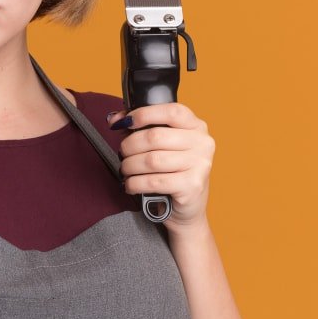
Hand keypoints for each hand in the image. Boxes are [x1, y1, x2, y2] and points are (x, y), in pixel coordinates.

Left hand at [107, 104, 214, 231]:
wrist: (187, 207)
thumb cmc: (172, 171)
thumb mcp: (162, 145)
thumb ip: (140, 127)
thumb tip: (115, 119)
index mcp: (196, 126)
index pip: (171, 111)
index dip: (144, 114)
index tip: (126, 122)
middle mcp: (202, 143)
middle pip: (155, 137)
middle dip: (130, 146)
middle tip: (123, 154)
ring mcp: (200, 165)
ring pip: (151, 160)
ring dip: (130, 166)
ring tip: (126, 170)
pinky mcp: (192, 186)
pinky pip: (153, 181)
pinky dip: (135, 183)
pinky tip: (130, 185)